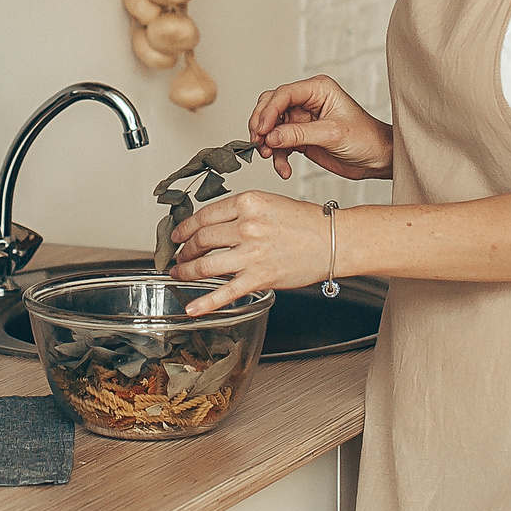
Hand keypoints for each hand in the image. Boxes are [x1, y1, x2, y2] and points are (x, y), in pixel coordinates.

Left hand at [170, 189, 332, 313]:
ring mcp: (252, 254)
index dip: (185, 227)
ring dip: (186, 272)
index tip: (177, 235)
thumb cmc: (307, 222)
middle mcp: (247, 226)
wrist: (334, 240)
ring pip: (205, 265)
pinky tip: (191, 308)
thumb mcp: (269, 203)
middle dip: (184, 251)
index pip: (204, 215)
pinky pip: (225, 293)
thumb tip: (212, 226)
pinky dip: (204, 303)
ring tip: (179, 275)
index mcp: (248, 203)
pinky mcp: (260, 278)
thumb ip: (240, 213)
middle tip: (178, 257)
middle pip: (200, 239)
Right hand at [247, 76, 392, 181]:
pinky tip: (284, 168)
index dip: (268, 111)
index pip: (283, 94)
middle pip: (271, 106)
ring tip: (269, 157)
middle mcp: (307, 101)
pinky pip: (280, 144)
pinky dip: (278, 157)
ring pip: (272, 127)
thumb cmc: (365, 138)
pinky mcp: (301, 137)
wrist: (377, 159)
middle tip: (259, 142)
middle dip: (262, 125)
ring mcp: (302, 120)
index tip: (262, 130)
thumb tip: (271, 136)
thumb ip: (299, 134)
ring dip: (268, 143)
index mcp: (317, 89)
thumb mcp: (332, 134)